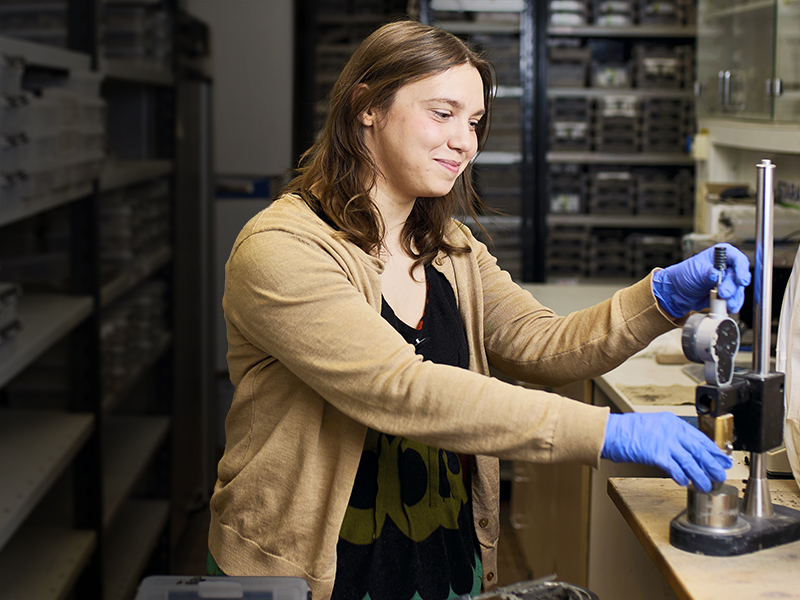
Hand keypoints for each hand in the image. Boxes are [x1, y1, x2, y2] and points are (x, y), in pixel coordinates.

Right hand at [601, 412, 731, 492]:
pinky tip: (685, 482)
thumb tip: (684, 451)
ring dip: (699, 476)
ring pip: (690, 462)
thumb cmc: (627, 430)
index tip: (722, 459)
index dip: (713, 450)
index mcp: (673, 422)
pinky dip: (682, 477)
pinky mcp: (657, 454)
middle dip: (712, 464)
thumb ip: (669, 436)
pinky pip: (675, 468)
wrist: (611, 432)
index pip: (700, 437)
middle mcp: (672, 431)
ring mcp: (665, 442)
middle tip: (720, 475)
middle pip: (699, 450)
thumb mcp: (653, 426)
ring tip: (706, 485)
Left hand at [652, 243, 750, 317]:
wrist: (677, 292)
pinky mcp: (727, 294)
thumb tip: (717, 275)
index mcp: (720, 255)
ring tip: (724, 303)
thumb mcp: (696, 272)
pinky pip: (735, 299)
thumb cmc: (684, 276)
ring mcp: (728, 281)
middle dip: (732, 287)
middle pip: (739, 276)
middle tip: (723, 293)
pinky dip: (732, 304)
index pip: (737, 259)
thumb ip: (709, 273)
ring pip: (739, 289)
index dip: (741, 269)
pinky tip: (728, 307)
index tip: (740, 280)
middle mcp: (727, 267)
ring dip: (733, 298)